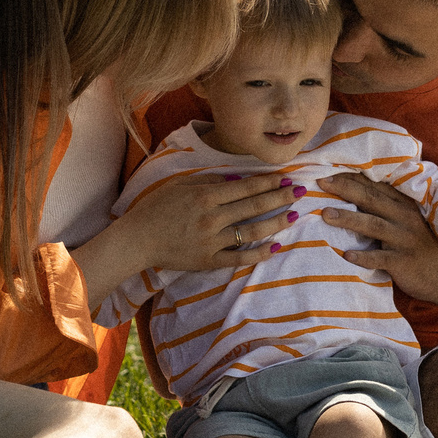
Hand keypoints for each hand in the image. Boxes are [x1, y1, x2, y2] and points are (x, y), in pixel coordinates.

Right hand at [109, 169, 300, 273]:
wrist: (138, 239)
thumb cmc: (156, 208)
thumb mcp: (180, 185)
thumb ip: (209, 181)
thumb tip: (236, 179)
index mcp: (206, 196)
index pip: (246, 187)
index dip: (268, 182)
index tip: (286, 177)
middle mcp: (213, 217)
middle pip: (254, 206)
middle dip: (279, 197)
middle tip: (300, 191)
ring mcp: (212, 240)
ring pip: (251, 231)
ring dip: (276, 222)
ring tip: (293, 215)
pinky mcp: (209, 260)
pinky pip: (239, 257)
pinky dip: (259, 252)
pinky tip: (275, 247)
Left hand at [314, 171, 437, 302]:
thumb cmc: (420, 247)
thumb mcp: (407, 223)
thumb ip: (386, 209)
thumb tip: (353, 196)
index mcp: (403, 206)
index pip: (374, 186)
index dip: (351, 177)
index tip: (328, 170)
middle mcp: (404, 218)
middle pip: (371, 199)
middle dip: (345, 189)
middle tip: (321, 182)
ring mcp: (403, 240)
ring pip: (373, 225)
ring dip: (348, 218)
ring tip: (326, 214)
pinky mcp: (403, 262)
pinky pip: (381, 258)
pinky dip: (363, 257)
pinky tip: (346, 255)